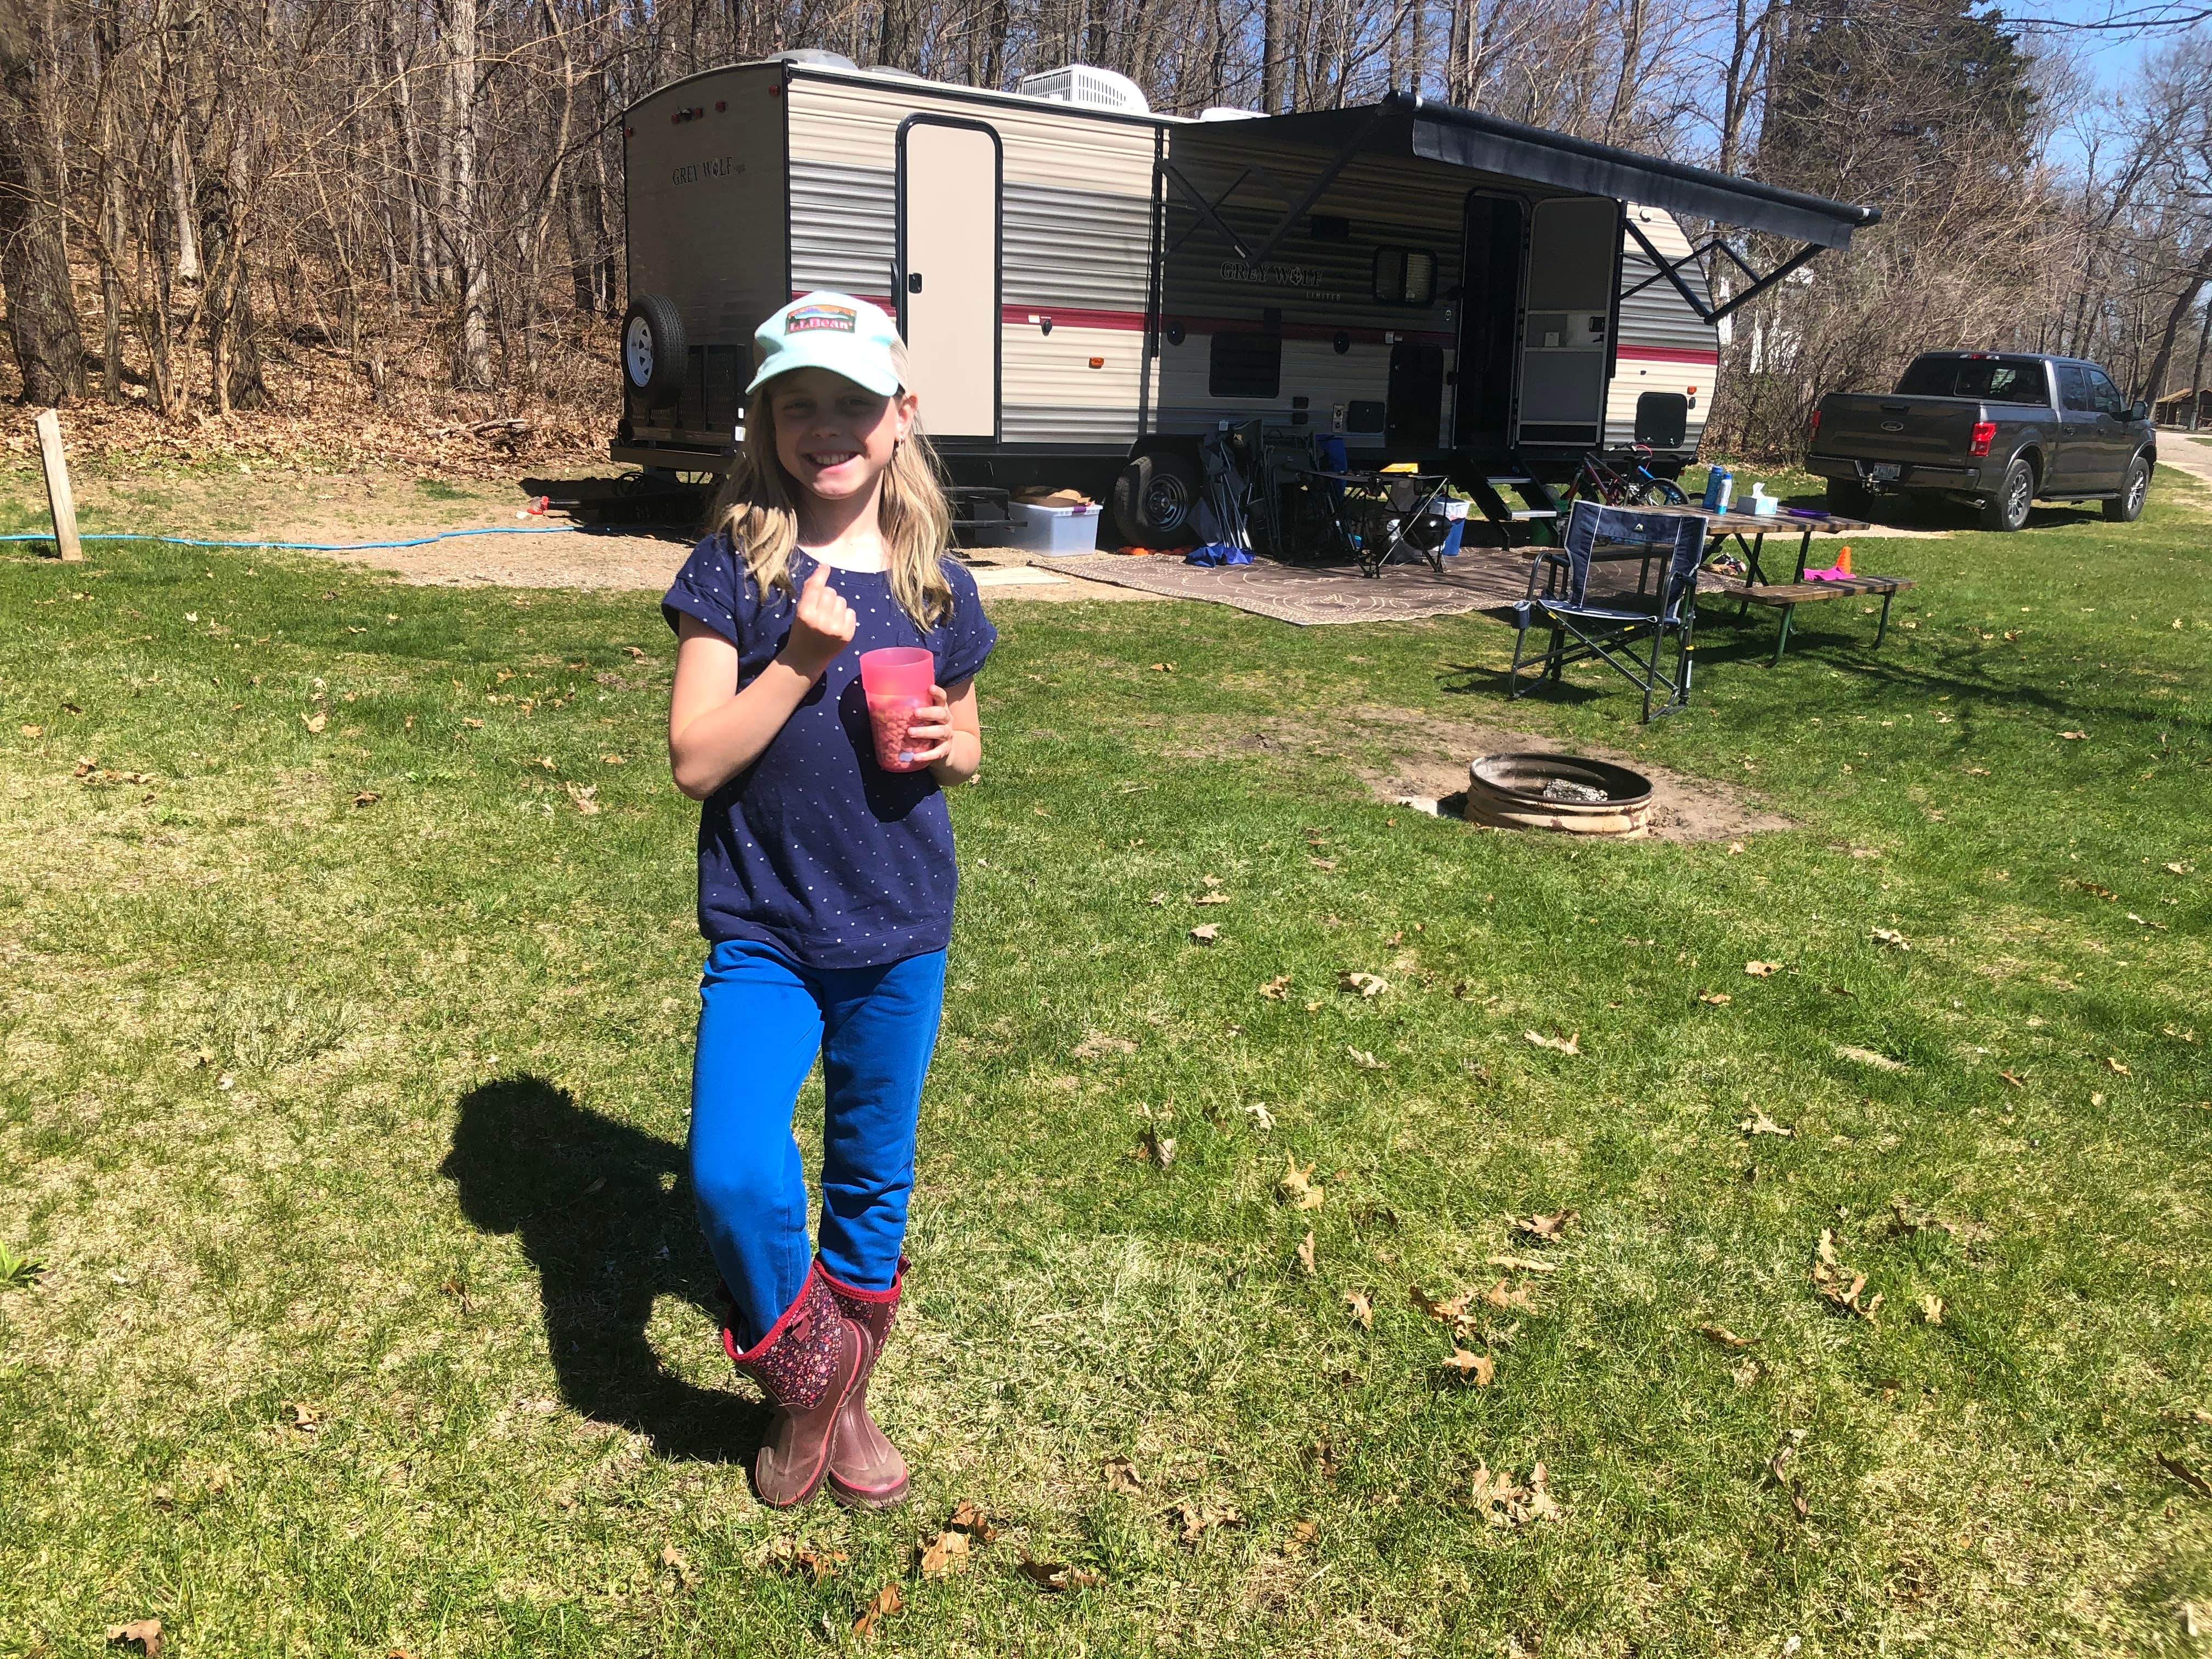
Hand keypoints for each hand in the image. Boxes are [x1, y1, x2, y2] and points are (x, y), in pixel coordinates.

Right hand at [780, 563, 855, 678]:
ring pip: (842, 600)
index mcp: (805, 613)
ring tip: (828, 618)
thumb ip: (808, 592)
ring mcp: (836, 628)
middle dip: (826, 596)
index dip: (821, 574)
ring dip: (836, 605)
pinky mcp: (847, 635)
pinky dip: (844, 615)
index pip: (816, 587)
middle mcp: (821, 620)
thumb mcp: (799, 612)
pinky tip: (836, 624)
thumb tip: (822, 570)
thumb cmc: (801, 632)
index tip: (825, 566)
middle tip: (821, 608)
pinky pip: (851, 612)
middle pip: (831, 592)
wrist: (806, 660)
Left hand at [901, 684, 954, 765]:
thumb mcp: (922, 717)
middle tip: (915, 713)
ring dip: (925, 732)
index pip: (942, 698)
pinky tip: (916, 757)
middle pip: (941, 713)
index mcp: (940, 709)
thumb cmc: (927, 727)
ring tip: (910, 732)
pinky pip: (937, 752)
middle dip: (928, 713)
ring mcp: (947, 735)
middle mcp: (946, 720)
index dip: (937, 692)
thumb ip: (909, 710)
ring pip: (940, 731)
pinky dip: (927, 755)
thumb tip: (878, 702)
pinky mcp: (945, 749)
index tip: (930, 688)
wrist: (942, 749)